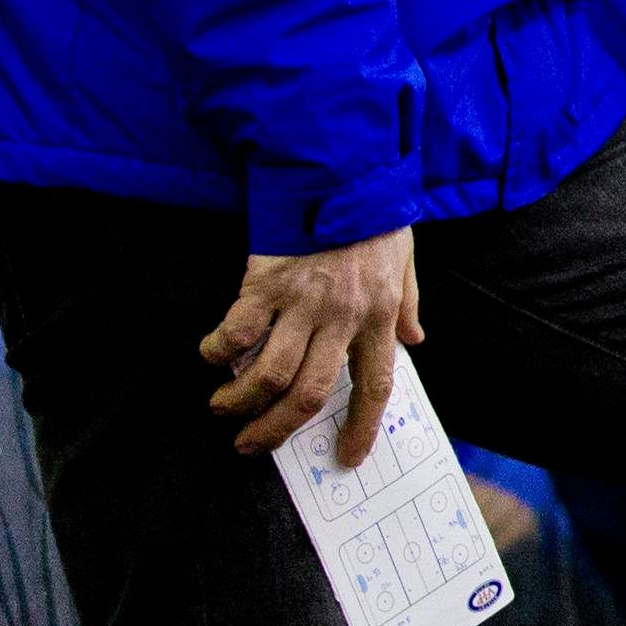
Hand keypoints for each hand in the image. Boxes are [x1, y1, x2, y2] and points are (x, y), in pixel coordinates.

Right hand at [202, 227, 421, 462]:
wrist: (341, 167)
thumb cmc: (372, 214)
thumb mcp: (405, 259)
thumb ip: (408, 303)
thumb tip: (414, 339)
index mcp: (380, 315)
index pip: (375, 386)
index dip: (361, 427)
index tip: (346, 458)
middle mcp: (342, 316)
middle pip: (307, 393)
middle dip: (275, 430)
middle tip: (251, 445)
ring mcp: (302, 301)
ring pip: (268, 372)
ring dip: (239, 399)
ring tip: (223, 406)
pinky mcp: (265, 280)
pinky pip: (238, 330)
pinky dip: (219, 349)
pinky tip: (212, 355)